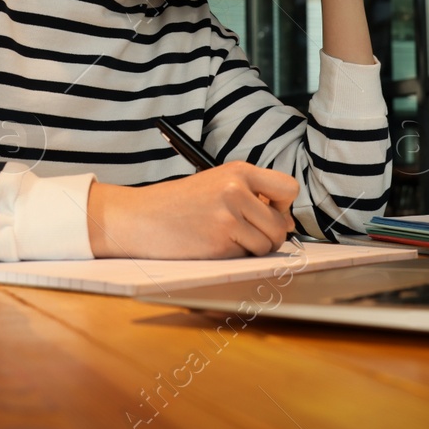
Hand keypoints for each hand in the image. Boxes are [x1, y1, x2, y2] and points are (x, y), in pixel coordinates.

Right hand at [87, 162, 299, 258]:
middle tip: (246, 234)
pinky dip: (235, 257)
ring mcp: (229, 217)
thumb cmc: (178, 204)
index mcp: (238, 171)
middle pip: (281, 224)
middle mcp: (236, 190)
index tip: (269, 211)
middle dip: (269, 235)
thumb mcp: (216, 184)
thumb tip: (288, 223)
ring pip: (267, 244)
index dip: (284, 205)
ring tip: (225, 238)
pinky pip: (246, 257)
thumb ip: (252, 196)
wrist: (140, 218)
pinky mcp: (220, 243)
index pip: (288, 188)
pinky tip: (212, 245)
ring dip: (252, 249)